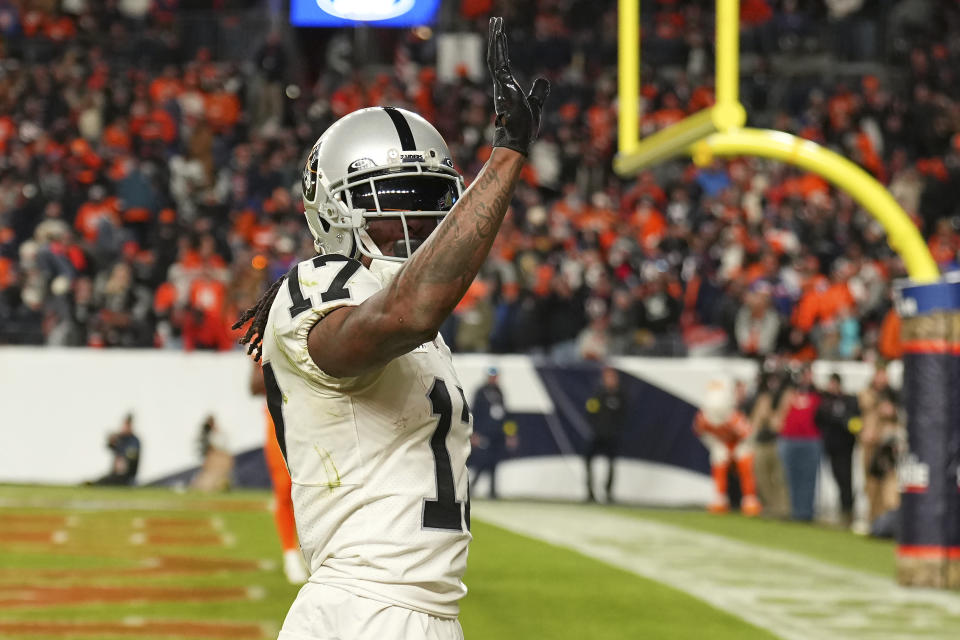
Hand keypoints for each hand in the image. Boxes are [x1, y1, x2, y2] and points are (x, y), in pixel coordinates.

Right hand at [487, 16, 549, 155]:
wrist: (517, 140)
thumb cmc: (524, 127)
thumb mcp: (536, 104)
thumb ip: (538, 92)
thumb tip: (543, 80)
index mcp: (507, 87)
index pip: (502, 63)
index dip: (501, 48)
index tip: (500, 34)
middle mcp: (501, 84)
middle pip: (496, 56)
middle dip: (496, 38)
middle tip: (495, 20)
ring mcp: (500, 85)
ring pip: (495, 56)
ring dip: (496, 39)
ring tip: (496, 22)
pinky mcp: (503, 86)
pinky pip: (498, 63)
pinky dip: (498, 48)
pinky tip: (499, 35)